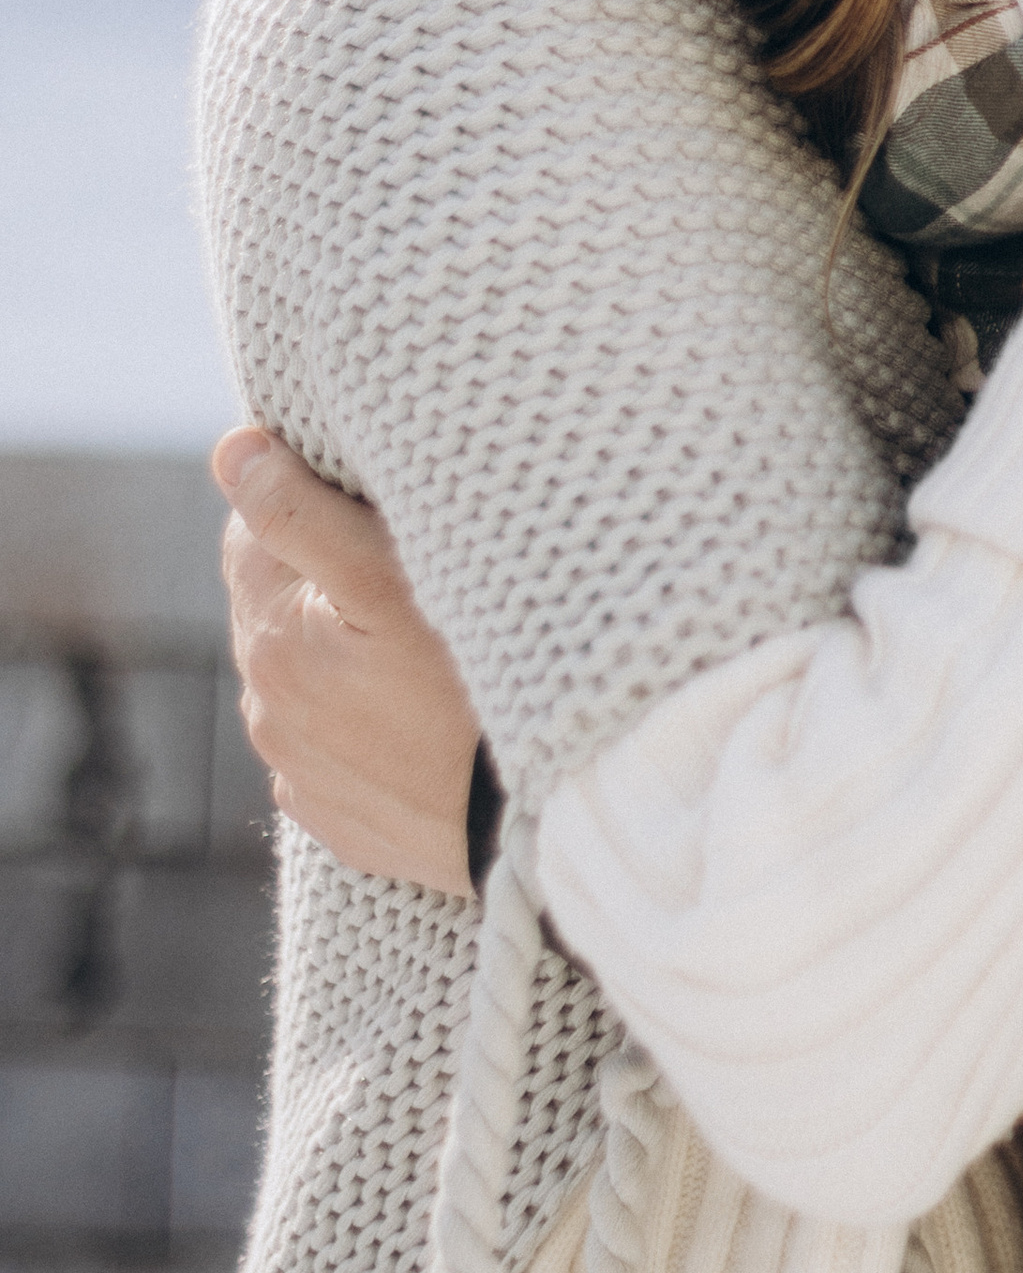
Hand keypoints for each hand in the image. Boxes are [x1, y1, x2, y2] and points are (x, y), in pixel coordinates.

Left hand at [214, 432, 479, 894]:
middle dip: (328, 581)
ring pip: (308, 677)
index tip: (377, 513)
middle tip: (416, 579)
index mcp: (269, 642)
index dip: (311, 505)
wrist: (542, 812)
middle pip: (279, 607)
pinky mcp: (343, 820)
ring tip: (427, 652)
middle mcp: (270, 714)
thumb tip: (231, 452)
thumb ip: (297, 511)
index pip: (253, 534)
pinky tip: (423, 716)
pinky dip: (365, 722)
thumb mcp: (387, 578)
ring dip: (345, 652)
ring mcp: (304, 775)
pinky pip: (336, 748)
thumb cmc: (476, 681)